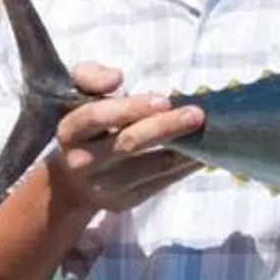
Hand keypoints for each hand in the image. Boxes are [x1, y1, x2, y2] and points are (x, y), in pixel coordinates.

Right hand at [42, 63, 204, 217]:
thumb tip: (117, 78)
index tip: (164, 99)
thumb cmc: (85, 129)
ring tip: (208, 133)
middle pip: (128, 144)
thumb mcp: (77, 96)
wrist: (71, 183)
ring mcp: (104, 187)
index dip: (131, 108)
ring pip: (150, 168)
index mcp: (71, 131)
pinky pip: (161, 183)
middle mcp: (83, 162)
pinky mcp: (125, 203)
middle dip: (165, 127)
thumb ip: (91, 76)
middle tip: (196, 115)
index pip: (97, 117)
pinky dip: (184, 168)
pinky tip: (202, 154)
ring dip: (183, 150)